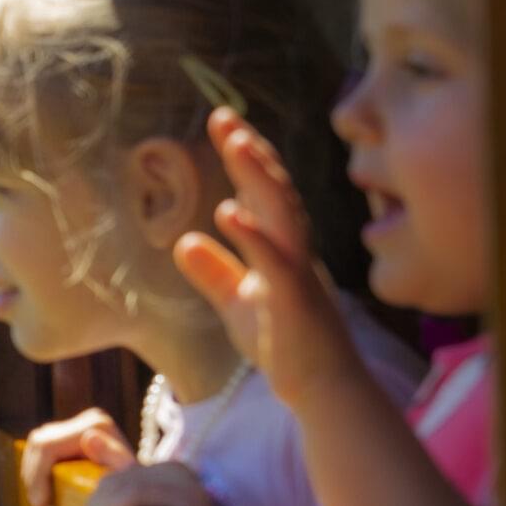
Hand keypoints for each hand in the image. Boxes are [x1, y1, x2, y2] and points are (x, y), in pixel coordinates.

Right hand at [19, 408, 132, 505]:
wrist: (148, 488)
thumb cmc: (138, 488)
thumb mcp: (129, 478)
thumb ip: (114, 458)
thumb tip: (87, 438)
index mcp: (95, 425)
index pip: (48, 445)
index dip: (37, 474)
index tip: (42, 505)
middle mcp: (85, 419)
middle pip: (38, 442)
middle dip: (32, 476)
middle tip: (39, 505)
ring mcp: (76, 426)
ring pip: (35, 445)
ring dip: (32, 475)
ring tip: (42, 501)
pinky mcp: (69, 435)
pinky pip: (41, 450)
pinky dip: (37, 471)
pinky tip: (44, 491)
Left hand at [172, 108, 366, 407]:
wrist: (321, 389)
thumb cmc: (286, 345)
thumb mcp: (238, 303)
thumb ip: (214, 272)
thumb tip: (184, 241)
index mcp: (281, 247)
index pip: (263, 191)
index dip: (245, 156)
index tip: (223, 122)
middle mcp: (294, 251)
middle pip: (275, 191)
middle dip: (251, 152)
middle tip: (225, 117)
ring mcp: (298, 272)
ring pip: (282, 215)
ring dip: (259, 177)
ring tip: (236, 144)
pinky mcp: (295, 300)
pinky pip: (275, 261)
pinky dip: (253, 235)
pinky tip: (229, 211)